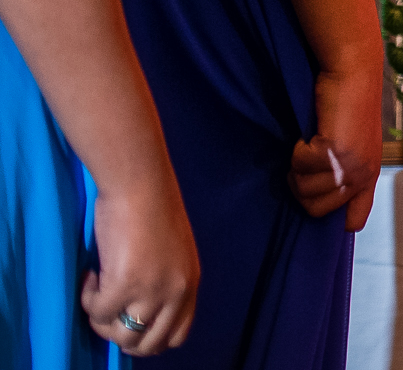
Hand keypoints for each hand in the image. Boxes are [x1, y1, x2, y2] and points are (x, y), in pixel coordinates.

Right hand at [82, 173, 197, 353]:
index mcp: (190, 282)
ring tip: (98, 290)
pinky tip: (90, 274)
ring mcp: (152, 290)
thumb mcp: (171, 251)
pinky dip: (87, 299)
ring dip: (103, 319)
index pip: (177, 335)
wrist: (139, 183)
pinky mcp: (123, 284)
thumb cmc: (152, 207)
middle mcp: (176, 291)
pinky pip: (98, 313)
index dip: (149, 337)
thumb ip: (164, 280)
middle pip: (150, 344)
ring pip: (122, 335)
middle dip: (122, 335)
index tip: (128, 320)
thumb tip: (138, 310)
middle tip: (107, 310)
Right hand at [289, 61, 383, 227]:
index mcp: (369, 175)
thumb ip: (342, 170)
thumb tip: (315, 197)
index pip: (354, 220)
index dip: (332, 218)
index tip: (316, 200)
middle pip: (316, 210)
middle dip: (303, 186)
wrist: (352, 72)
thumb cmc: (345, 105)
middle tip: (307, 159)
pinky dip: (297, 149)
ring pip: (304, 190)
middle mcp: (362, 175)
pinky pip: (299, 165)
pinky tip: (310, 133)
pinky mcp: (335, 152)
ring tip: (310, 143)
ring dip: (298, 167)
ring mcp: (350, 166)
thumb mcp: (351, 144)